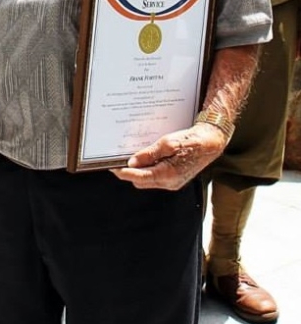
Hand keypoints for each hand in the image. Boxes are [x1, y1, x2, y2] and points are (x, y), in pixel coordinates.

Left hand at [111, 122, 227, 189]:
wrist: (211, 142)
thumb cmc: (191, 141)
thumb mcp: (168, 143)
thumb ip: (149, 154)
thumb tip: (132, 162)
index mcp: (168, 175)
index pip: (139, 177)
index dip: (124, 173)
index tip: (112, 167)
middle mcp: (169, 183)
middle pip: (141, 181)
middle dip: (129, 173)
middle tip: (118, 160)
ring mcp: (173, 182)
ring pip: (148, 180)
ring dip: (138, 171)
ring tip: (130, 158)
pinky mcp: (175, 178)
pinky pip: (155, 177)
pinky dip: (147, 170)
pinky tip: (144, 159)